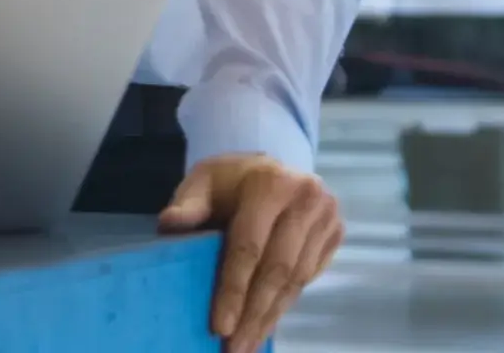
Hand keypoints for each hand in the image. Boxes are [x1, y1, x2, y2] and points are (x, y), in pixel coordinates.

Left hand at [158, 154, 342, 350]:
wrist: (270, 169)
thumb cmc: (230, 181)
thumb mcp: (203, 181)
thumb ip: (187, 205)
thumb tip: (168, 225)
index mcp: (270, 183)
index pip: (250, 247)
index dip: (234, 290)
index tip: (220, 327)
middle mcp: (306, 198)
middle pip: (277, 270)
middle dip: (254, 314)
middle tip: (234, 347)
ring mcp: (327, 217)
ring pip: (296, 280)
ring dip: (270, 316)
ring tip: (247, 344)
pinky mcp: (335, 234)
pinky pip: (308, 279)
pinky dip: (284, 304)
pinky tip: (265, 324)